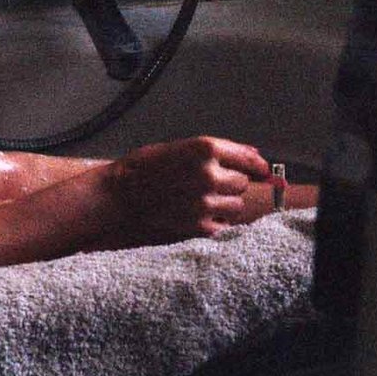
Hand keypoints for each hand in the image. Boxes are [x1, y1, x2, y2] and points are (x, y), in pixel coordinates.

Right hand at [103, 136, 275, 242]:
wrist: (114, 200)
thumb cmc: (139, 171)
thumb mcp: (175, 148)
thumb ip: (213, 151)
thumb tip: (252, 155)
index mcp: (203, 149)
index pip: (248, 159)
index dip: (257, 166)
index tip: (262, 170)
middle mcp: (208, 175)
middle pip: (242, 184)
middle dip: (230, 185)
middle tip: (206, 186)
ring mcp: (205, 203)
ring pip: (235, 206)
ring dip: (223, 204)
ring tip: (197, 202)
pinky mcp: (199, 227)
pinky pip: (223, 226)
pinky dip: (213, 223)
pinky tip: (194, 216)